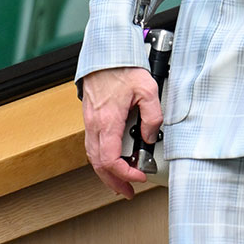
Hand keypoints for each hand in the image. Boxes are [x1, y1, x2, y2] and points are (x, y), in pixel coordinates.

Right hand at [82, 67, 161, 198]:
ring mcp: (90, 122)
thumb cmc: (123, 67)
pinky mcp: (91, 117)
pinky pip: (93, 145)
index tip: (139, 176)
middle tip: (128, 190)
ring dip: (107, 172)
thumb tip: (151, 136)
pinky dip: (102, 158)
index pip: (109, 159)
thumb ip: (153, 115)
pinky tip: (113, 159)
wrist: (105, 52)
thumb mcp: (147, 88)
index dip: (124, 173)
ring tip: (121, 180)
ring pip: (93, 156)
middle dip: (114, 181)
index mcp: (107, 121)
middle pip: (98, 164)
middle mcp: (95, 125)